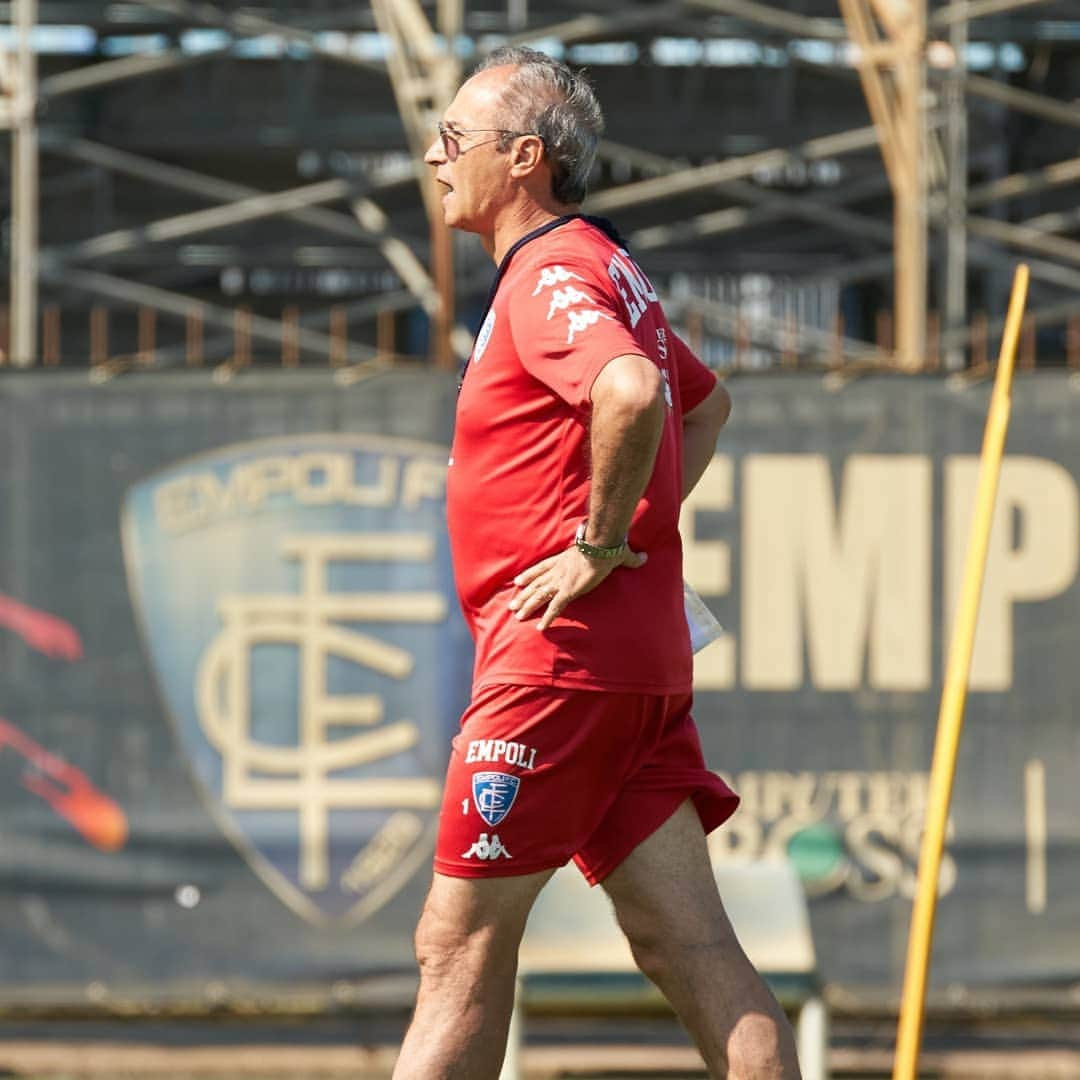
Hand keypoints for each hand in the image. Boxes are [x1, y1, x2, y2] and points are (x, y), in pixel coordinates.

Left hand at [508, 544, 646, 630]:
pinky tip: (540, 627)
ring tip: (517, 615)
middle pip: (536, 583)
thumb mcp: (617, 551)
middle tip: (512, 604)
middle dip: (524, 595)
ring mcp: (562, 580)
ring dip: (528, 606)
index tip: (518, 582)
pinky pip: (555, 607)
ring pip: (539, 595)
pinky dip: (547, 618)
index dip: (530, 575)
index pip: (543, 568)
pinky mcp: (568, 590)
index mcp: (565, 559)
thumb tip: (644, 557)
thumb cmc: (609, 545)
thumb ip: (629, 557)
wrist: (603, 545)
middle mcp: (559, 570)